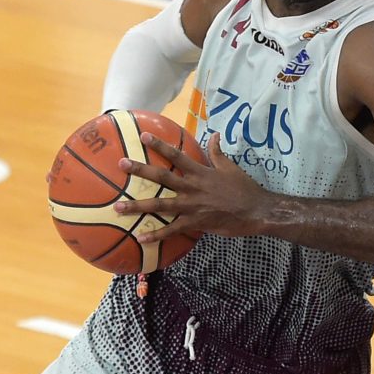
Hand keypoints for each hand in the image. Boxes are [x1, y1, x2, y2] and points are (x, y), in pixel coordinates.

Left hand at [114, 132, 269, 241]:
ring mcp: (192, 206)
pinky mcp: (195, 223)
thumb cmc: (244, 188)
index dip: (159, 145)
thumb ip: (218, 152)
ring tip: (118, 207)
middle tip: (121, 164)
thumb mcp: (230, 167)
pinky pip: (172, 230)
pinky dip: (156, 235)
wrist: (256, 211)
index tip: (142, 136)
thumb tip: (214, 135)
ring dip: (138, 206)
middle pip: (162, 177)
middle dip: (140, 170)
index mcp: (200, 172)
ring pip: (160, 205)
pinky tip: (141, 238)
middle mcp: (192, 187)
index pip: (176, 155)